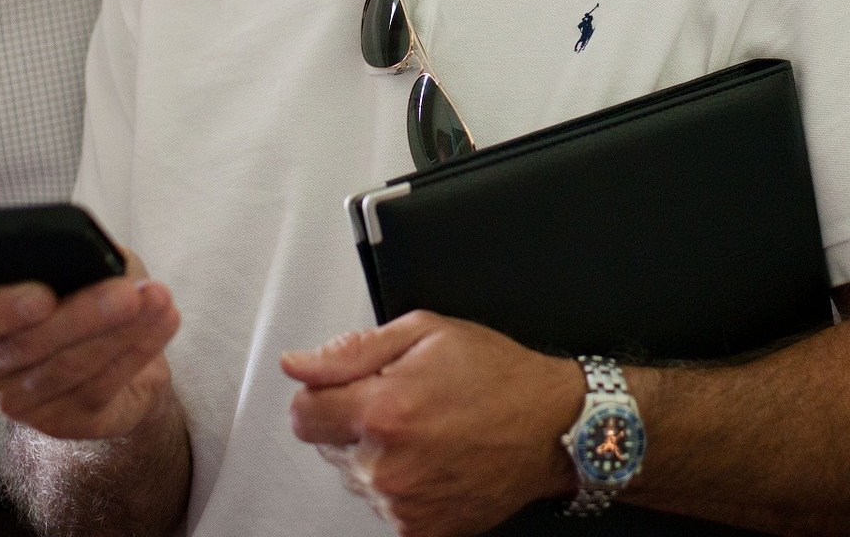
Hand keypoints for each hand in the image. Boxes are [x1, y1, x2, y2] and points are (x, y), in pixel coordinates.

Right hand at [0, 250, 179, 441]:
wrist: (112, 345)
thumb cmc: (81, 287)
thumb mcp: (76, 261)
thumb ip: (73, 254)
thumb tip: (92, 256)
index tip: (43, 295)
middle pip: (25, 348)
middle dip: (83, 316)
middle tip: (127, 292)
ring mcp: (22, 403)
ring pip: (69, 368)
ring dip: (121, 331)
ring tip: (158, 298)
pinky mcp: (64, 422)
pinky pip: (101, 386)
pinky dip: (139, 349)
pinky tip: (164, 320)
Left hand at [282, 311, 580, 536]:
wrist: (552, 427)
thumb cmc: (497, 375)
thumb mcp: (424, 333)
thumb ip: (351, 350)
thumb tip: (297, 363)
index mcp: (383, 410)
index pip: (301, 414)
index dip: (321, 393)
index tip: (347, 386)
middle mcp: (387, 466)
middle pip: (326, 445)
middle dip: (352, 419)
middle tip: (402, 399)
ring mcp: (404, 505)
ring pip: (354, 475)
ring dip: (375, 453)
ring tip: (424, 428)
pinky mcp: (421, 530)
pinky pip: (383, 503)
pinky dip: (399, 482)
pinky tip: (432, 456)